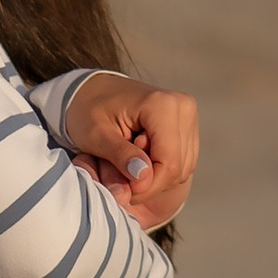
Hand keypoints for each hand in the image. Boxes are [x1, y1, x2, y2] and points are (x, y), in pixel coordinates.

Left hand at [65, 73, 198, 227]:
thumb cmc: (89, 109)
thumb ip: (121, 156)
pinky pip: (184, 162)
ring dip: (155, 177)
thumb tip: (144, 179)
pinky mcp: (188, 125)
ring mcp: (188, 116)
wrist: (93, 89)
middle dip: (149, 183)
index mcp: (162, 105)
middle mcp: (183, 108)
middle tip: (121, 175)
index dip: (147, 186)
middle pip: (178, 169)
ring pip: (183, 169)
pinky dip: (162, 169)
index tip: (123, 188)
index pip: (169, 163)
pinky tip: (142, 158)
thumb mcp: (96, 134)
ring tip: (129, 163)